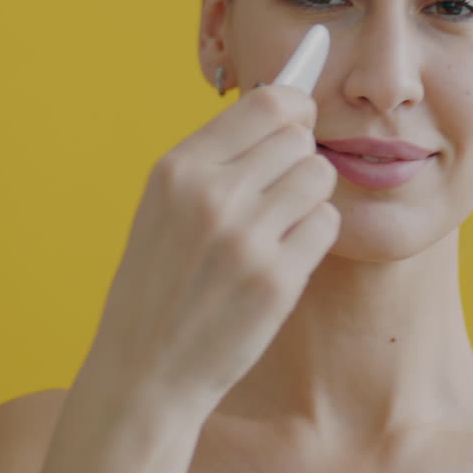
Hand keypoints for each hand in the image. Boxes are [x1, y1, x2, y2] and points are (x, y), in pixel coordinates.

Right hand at [79, 84, 339, 409]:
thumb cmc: (159, 284)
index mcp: (177, 169)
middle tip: (280, 190)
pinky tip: (284, 257)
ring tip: (279, 226)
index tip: (298, 121)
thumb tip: (286, 108)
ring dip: (309, 197)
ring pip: (320, 176)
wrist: (144, 371)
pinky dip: (314, 236)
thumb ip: (216, 160)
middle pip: (300, 137)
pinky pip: (327, 224)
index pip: (268, 101)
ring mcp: (246, 238)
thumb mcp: (163, 207)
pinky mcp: (277, 280)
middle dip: (299, 157)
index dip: (295, 107)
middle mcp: (211, 195)